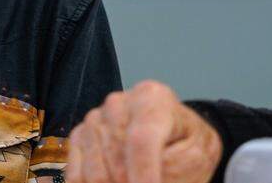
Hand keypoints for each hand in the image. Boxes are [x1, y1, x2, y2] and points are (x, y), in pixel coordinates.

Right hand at [65, 81, 222, 182]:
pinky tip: (114, 182)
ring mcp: (94, 119)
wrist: (174, 137)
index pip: (141, 140)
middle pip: (116, 159)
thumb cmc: (185, 145)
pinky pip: (76, 176)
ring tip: (133, 181)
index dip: (144, 173)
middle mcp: (117, 103)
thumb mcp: (196, 156)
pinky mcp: (78, 137)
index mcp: (151, 98)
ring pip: (95, 172)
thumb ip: (173, 169)